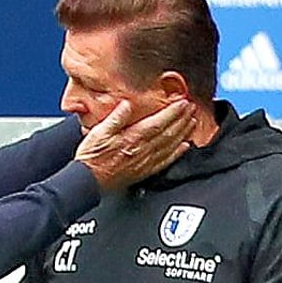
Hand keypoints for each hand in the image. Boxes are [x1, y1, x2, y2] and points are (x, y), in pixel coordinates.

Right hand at [75, 99, 194, 190]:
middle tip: (192, 108)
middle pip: (168, 133)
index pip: (158, 123)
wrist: (88, 180)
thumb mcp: (98, 132)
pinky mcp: (144, 171)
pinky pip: (166, 161)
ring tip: (193, 122)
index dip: (173, 112)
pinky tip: (185, 146)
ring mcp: (145, 161)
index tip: (183, 102)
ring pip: (171, 145)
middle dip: (182, 119)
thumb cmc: (91, 157)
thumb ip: (115, 118)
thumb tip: (127, 104)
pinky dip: (178, 153)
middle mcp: (142, 150)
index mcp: (132, 138)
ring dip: (184, 133)